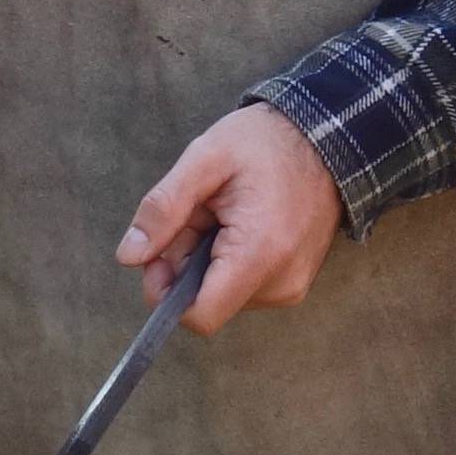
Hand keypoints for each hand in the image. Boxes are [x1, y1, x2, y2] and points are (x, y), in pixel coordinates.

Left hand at [124, 100, 340, 327]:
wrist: (326, 138)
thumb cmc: (265, 143)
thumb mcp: (204, 159)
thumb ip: (163, 208)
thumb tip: (129, 256)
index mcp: (259, 255)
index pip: (200, 317)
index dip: (166, 292)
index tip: (162, 254)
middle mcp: (281, 283)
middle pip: (206, 302)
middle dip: (186, 264)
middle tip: (198, 215)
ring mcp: (291, 287)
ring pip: (222, 295)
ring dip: (206, 260)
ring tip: (223, 214)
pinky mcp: (294, 284)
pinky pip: (243, 288)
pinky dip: (229, 262)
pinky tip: (239, 224)